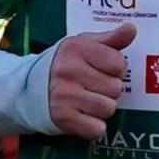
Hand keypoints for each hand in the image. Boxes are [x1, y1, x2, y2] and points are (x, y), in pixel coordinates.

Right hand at [48, 22, 133, 139]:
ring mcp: (65, 95)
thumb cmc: (64, 65)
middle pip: (116, 88)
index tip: (103, 70)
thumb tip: (131, 29)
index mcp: (76, 49)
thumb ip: (110, 39)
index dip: (116, 69)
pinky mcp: (63, 118)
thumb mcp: (83, 45)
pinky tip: (83, 116)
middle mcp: (69, 71)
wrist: (27, 89)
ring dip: (102, 108)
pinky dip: (94, 126)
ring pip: (109, 108)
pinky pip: (97, 129)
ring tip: (88, 101)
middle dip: (109, 89)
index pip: (118, 63)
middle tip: (93, 87)